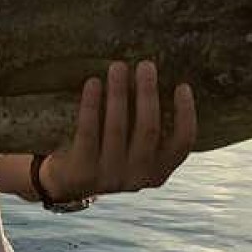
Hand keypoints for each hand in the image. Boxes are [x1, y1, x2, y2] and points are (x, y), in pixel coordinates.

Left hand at [40, 61, 196, 200]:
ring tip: (117, 66)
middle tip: (146, 65)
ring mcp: (111, 177)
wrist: (65, 186)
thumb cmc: (105, 156)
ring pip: (118, 128)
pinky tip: (92, 83)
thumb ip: (146, 129)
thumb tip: (154, 79)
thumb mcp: (132, 151)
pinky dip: (91, 104)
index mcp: (157, 173)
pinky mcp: (84, 172)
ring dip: (119, 93)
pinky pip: (89, 132)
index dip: (186, 114)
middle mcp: (138, 178)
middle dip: (148, 93)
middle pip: (149, 129)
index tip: (182, 86)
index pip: (182, 144)